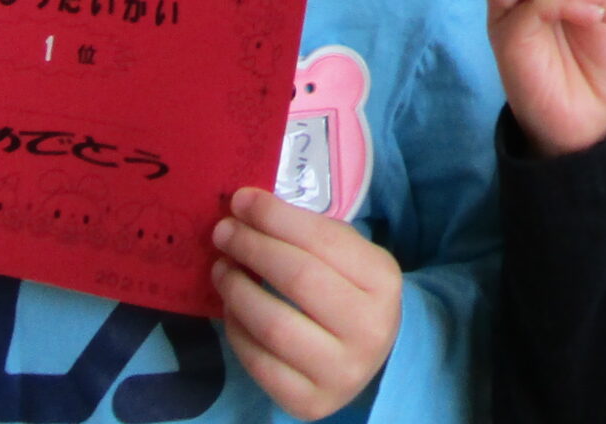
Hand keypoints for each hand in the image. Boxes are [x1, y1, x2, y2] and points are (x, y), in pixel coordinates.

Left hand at [212, 186, 402, 419]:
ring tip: (222, 270)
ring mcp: (341, 372)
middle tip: (223, 233)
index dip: (276, 218)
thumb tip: (244, 210)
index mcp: (384, 281)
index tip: (240, 201)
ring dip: (236, 290)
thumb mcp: (347, 256)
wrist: (369, 357)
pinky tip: (232, 310)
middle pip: (297, 279)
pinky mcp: (309, 403)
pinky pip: (258, 363)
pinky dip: (236, 330)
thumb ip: (305, 235)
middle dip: (252, 248)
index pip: (322, 241)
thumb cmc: (350, 292)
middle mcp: (370, 329)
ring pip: (273, 325)